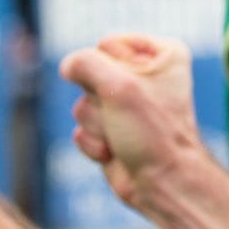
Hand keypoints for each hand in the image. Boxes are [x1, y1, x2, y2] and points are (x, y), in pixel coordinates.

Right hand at [60, 35, 202, 212]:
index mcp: (162, 54)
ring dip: (96, 125)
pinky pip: (81, 127)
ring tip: (121, 137)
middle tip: (125, 118)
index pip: (107, 45)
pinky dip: (92, 142)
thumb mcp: (118, 85)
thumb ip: (85, 63)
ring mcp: (126, 106)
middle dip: (100, 101)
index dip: (111, 71)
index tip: (133, 91)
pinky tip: (113, 152)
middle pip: (91, 74)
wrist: (162, 184)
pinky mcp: (111, 130)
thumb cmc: (152, 132)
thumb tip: (67, 66)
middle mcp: (145, 76)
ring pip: (82, 103)